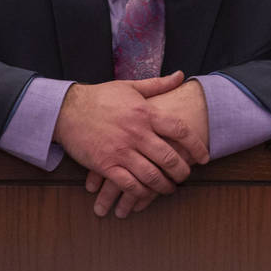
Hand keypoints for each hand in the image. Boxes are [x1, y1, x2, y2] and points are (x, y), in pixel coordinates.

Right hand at [53, 71, 208, 217]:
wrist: (66, 109)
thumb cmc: (100, 97)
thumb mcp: (130, 86)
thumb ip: (158, 84)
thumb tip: (181, 75)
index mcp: (146, 113)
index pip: (180, 130)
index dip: (196, 146)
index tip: (204, 157)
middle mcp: (137, 133)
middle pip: (168, 157)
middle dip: (182, 171)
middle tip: (187, 176)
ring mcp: (121, 151)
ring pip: (151, 174)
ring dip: (164, 186)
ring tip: (170, 189)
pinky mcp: (106, 165)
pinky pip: (128, 184)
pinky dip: (140, 193)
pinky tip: (146, 195)